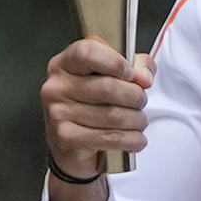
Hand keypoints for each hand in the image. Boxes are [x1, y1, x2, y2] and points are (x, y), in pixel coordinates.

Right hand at [38, 38, 146, 200]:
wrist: (75, 150)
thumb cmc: (97, 106)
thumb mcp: (115, 81)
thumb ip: (135, 68)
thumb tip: (146, 73)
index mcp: (64, 63)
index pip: (87, 50)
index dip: (116, 60)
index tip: (134, 74)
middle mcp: (54, 85)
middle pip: (108, 86)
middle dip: (136, 97)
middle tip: (144, 104)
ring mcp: (55, 113)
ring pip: (113, 113)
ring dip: (138, 120)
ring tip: (142, 123)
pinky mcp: (64, 138)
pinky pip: (109, 137)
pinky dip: (132, 140)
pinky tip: (138, 140)